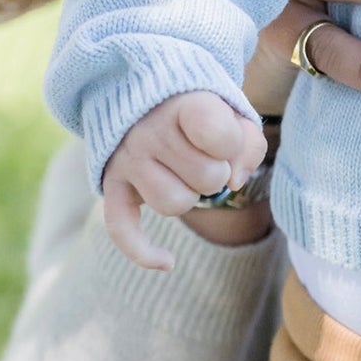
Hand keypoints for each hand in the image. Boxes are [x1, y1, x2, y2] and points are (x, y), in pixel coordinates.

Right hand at [103, 94, 265, 270]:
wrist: (146, 99)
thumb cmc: (201, 112)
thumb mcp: (233, 113)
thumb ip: (249, 143)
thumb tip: (235, 182)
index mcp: (182, 104)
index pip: (220, 138)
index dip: (233, 146)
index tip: (224, 137)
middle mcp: (148, 131)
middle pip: (206, 180)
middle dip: (216, 174)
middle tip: (203, 155)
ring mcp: (127, 159)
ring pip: (174, 205)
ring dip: (189, 197)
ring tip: (182, 174)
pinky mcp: (111, 184)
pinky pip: (121, 228)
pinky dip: (143, 251)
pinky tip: (167, 262)